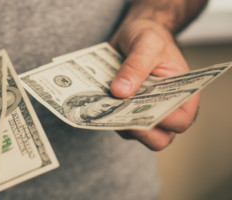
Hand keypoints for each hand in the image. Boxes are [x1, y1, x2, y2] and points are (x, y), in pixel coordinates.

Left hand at [109, 19, 199, 150]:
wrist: (133, 32)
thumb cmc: (150, 36)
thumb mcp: (146, 44)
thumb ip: (136, 66)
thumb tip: (120, 92)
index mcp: (183, 94)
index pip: (179, 121)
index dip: (163, 122)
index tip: (141, 110)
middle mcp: (164, 109)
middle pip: (156, 138)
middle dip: (136, 129)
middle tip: (116, 112)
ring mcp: (142, 112)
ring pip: (131, 132)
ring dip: (115, 121)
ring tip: (101, 104)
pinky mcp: (122, 111)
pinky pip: (113, 121)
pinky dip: (104, 114)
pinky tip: (94, 100)